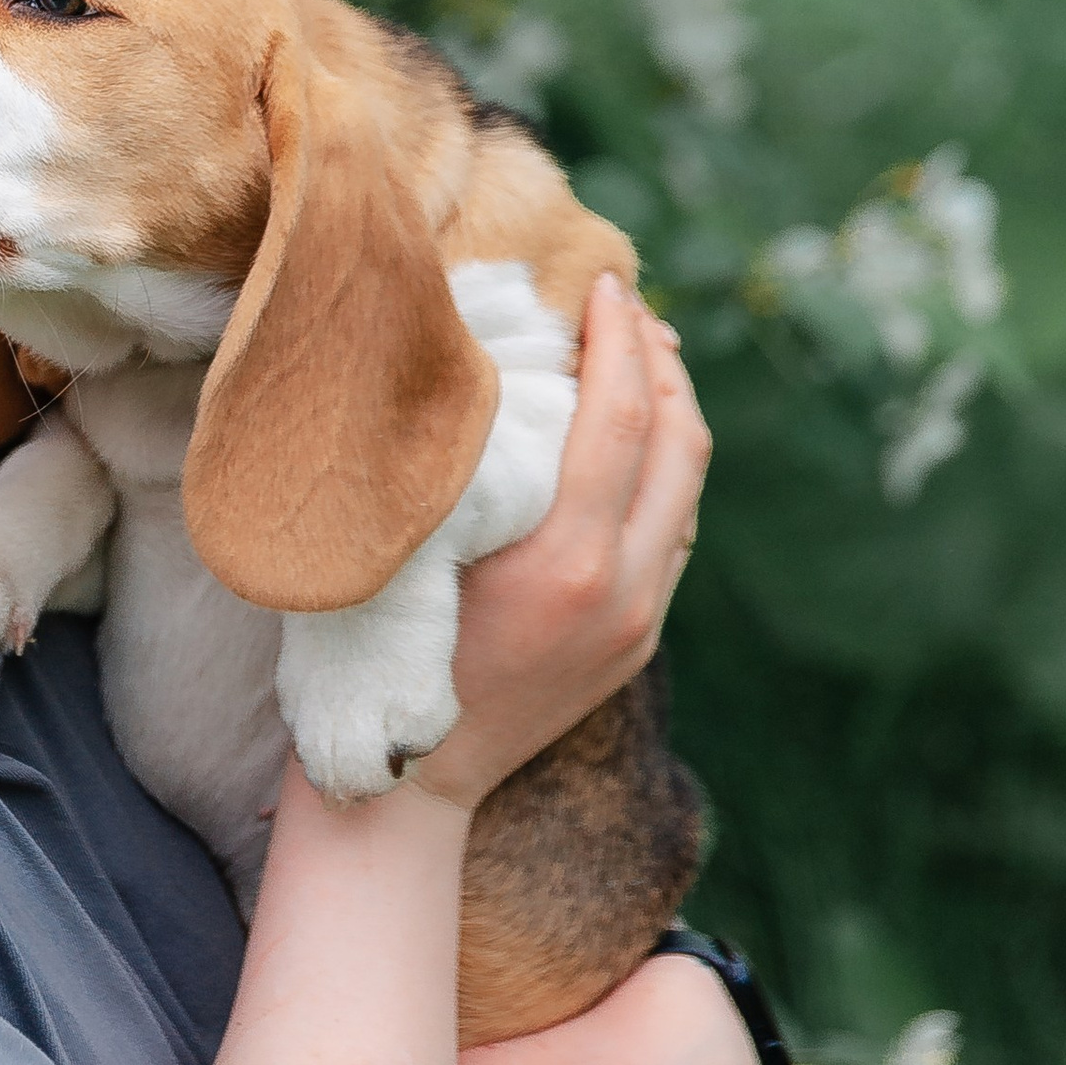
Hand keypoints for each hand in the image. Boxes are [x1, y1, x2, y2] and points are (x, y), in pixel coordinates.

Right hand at [412, 276, 708, 815]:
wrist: (409, 784)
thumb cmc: (378, 651)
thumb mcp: (412, 547)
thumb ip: (464, 464)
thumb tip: (488, 359)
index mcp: (569, 560)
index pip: (622, 414)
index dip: (618, 335)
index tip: (603, 281)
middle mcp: (624, 590)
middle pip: (680, 442)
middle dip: (661, 361)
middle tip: (628, 309)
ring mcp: (639, 621)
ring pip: (686, 489)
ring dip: (670, 414)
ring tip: (636, 360)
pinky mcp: (638, 641)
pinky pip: (673, 533)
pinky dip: (661, 471)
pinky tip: (628, 444)